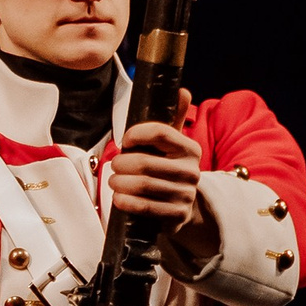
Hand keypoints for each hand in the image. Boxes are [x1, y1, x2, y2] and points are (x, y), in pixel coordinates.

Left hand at [110, 89, 200, 228]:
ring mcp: (186, 194)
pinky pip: (145, 207)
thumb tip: (182, 90)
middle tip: (114, 166)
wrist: (182, 205)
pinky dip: (126, 202)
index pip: (160, 132)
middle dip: (122, 164)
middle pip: (145, 162)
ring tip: (113, 181)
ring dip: (120, 183)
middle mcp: (192, 171)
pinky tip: (118, 199)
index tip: (125, 140)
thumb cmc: (167, 169)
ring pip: (143, 184)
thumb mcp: (171, 145)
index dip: (137, 134)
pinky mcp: (177, 214)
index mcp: (190, 148)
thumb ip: (172, 119)